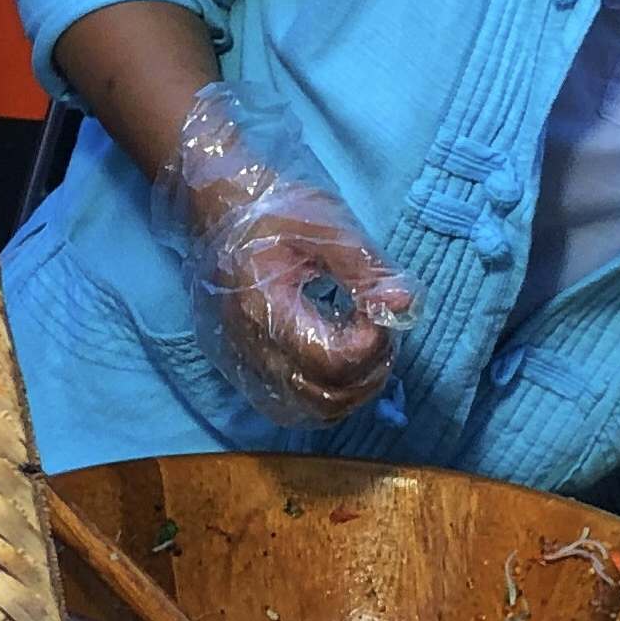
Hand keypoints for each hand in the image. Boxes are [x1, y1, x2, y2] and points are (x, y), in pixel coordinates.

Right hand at [158, 83, 418, 425]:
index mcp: (264, 306)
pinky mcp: (245, 371)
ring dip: (351, 390)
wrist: (216, 210)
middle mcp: (249, 347)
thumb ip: (365, 269)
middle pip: (323, 395)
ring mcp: (243, 365)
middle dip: (368, 371)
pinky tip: (340, 366)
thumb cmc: (272, 211)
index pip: (328, 358)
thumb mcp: (325, 226)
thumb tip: (403, 304)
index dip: (369, 345)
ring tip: (366, 349)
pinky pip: (291, 407)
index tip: (382, 313)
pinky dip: (326, 397)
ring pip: (310, 410)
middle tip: (380, 330)